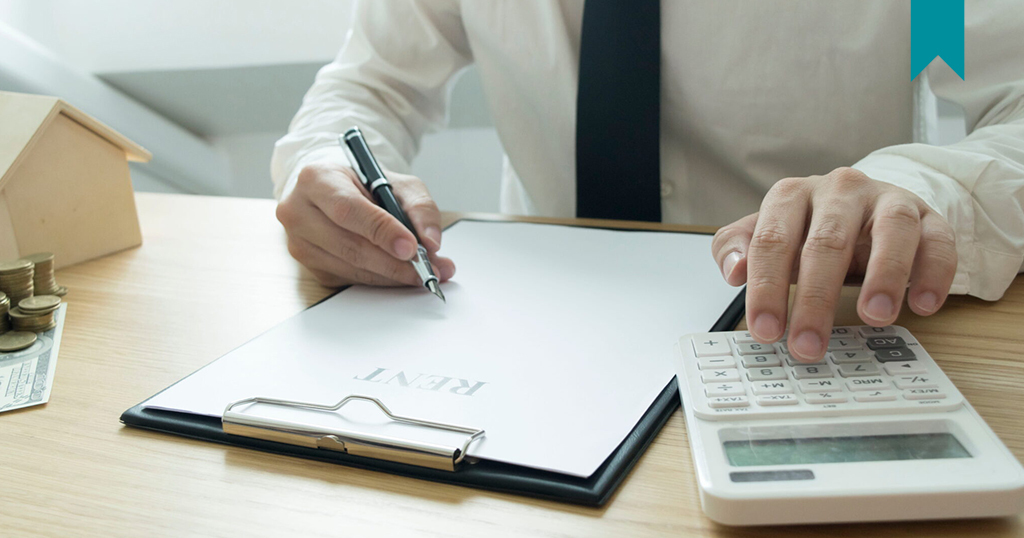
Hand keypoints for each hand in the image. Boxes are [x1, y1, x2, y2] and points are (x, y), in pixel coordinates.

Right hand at [276, 161, 455, 287]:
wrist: (334, 191)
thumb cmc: (364, 184)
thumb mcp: (397, 182)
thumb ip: (420, 207)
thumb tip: (431, 242)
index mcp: (316, 179)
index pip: (348, 210)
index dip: (381, 231)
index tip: (411, 247)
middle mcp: (298, 211)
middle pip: (349, 245)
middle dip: (394, 262)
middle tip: (429, 269)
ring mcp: (300, 243)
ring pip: (351, 268)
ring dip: (392, 276)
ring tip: (425, 273)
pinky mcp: (309, 266)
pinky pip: (349, 279)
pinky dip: (380, 280)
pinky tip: (400, 275)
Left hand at [712, 168, 956, 361]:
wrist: (861, 205)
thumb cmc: (807, 228)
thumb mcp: (765, 235)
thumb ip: (737, 248)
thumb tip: (732, 271)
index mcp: (791, 195)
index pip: (773, 241)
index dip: (767, 288)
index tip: (765, 330)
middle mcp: (839, 190)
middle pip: (827, 242)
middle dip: (816, 299)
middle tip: (809, 345)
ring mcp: (886, 199)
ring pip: (892, 230)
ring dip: (885, 276)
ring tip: (874, 317)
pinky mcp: (927, 215)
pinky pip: (938, 240)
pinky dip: (934, 272)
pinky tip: (923, 305)